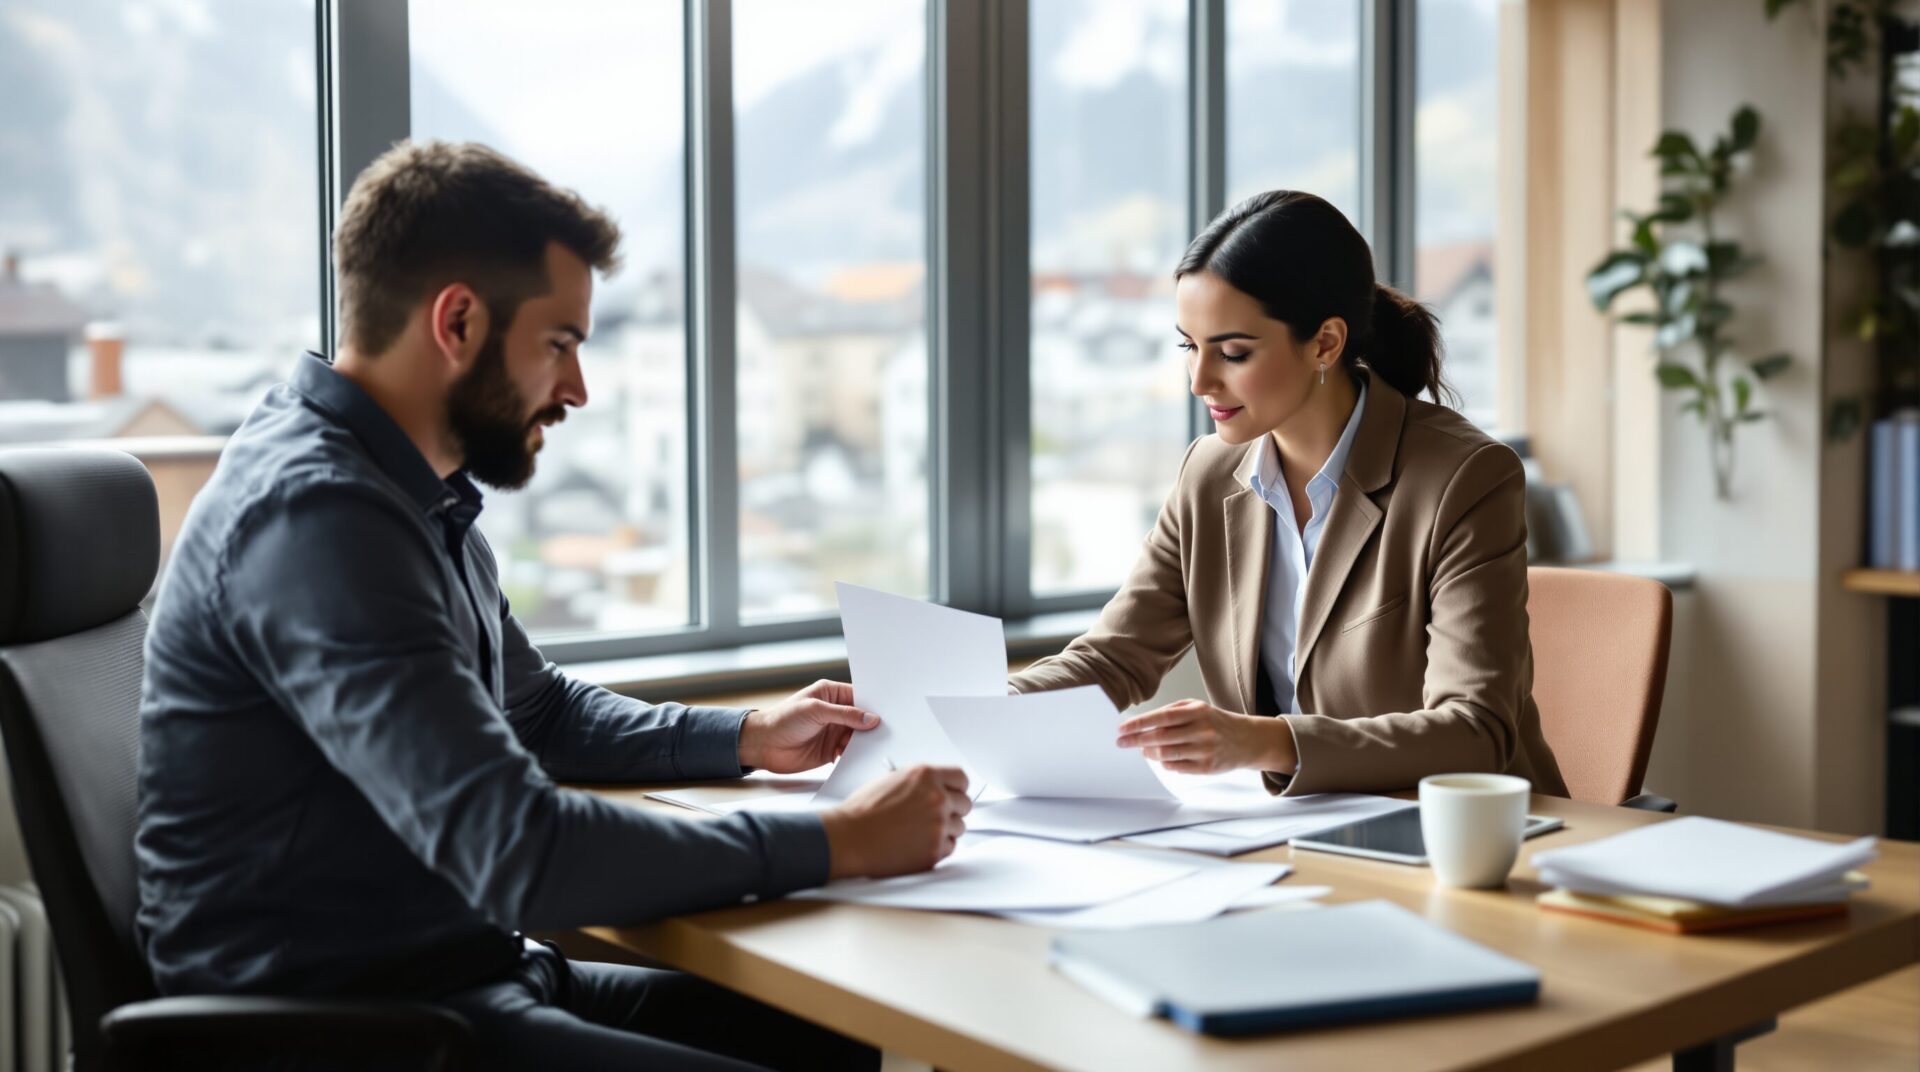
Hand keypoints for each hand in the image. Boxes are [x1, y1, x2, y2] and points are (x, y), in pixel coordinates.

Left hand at [737, 679, 877, 773]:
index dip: (873, 705)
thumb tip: (871, 719)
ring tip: (875, 748)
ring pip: (858, 737)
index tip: (889, 713)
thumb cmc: (782, 720)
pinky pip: (850, 753)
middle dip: (872, 726)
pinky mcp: (830, 751)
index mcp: (831, 694)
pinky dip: (856, 756)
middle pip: (862, 719)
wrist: (762, 746)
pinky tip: (862, 759)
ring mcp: (833, 732)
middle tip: (888, 733)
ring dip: (865, 743)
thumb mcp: (815, 711)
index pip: (860, 697)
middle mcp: (835, 712)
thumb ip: (844, 714)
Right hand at [820, 765, 970, 878]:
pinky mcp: (935, 850)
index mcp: (926, 776)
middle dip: (952, 810)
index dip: (957, 788)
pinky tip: (916, 844)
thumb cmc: (862, 811)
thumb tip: (937, 788)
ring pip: (958, 828)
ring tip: (919, 832)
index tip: (954, 794)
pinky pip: (949, 848)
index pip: (961, 779)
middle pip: (965, 804)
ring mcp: (938, 825)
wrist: (848, 838)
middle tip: (935, 816)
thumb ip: (920, 783)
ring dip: (944, 830)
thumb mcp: (892, 780)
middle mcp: (937, 798)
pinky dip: (937, 847)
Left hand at [1115, 700, 1297, 774]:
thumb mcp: (1197, 707)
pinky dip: (1165, 763)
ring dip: (1149, 753)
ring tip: (1143, 750)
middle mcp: (1202, 730)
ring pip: (1166, 754)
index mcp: (1197, 712)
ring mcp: (1205, 750)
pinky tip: (1162, 758)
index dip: (1138, 724)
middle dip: (1137, 740)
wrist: (1246, 740)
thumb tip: (1142, 723)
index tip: (1122, 729)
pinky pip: (1177, 767)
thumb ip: (1171, 712)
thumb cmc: (1216, 722)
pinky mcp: (1207, 767)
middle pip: (1160, 738)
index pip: (1161, 718)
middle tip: (1122, 742)